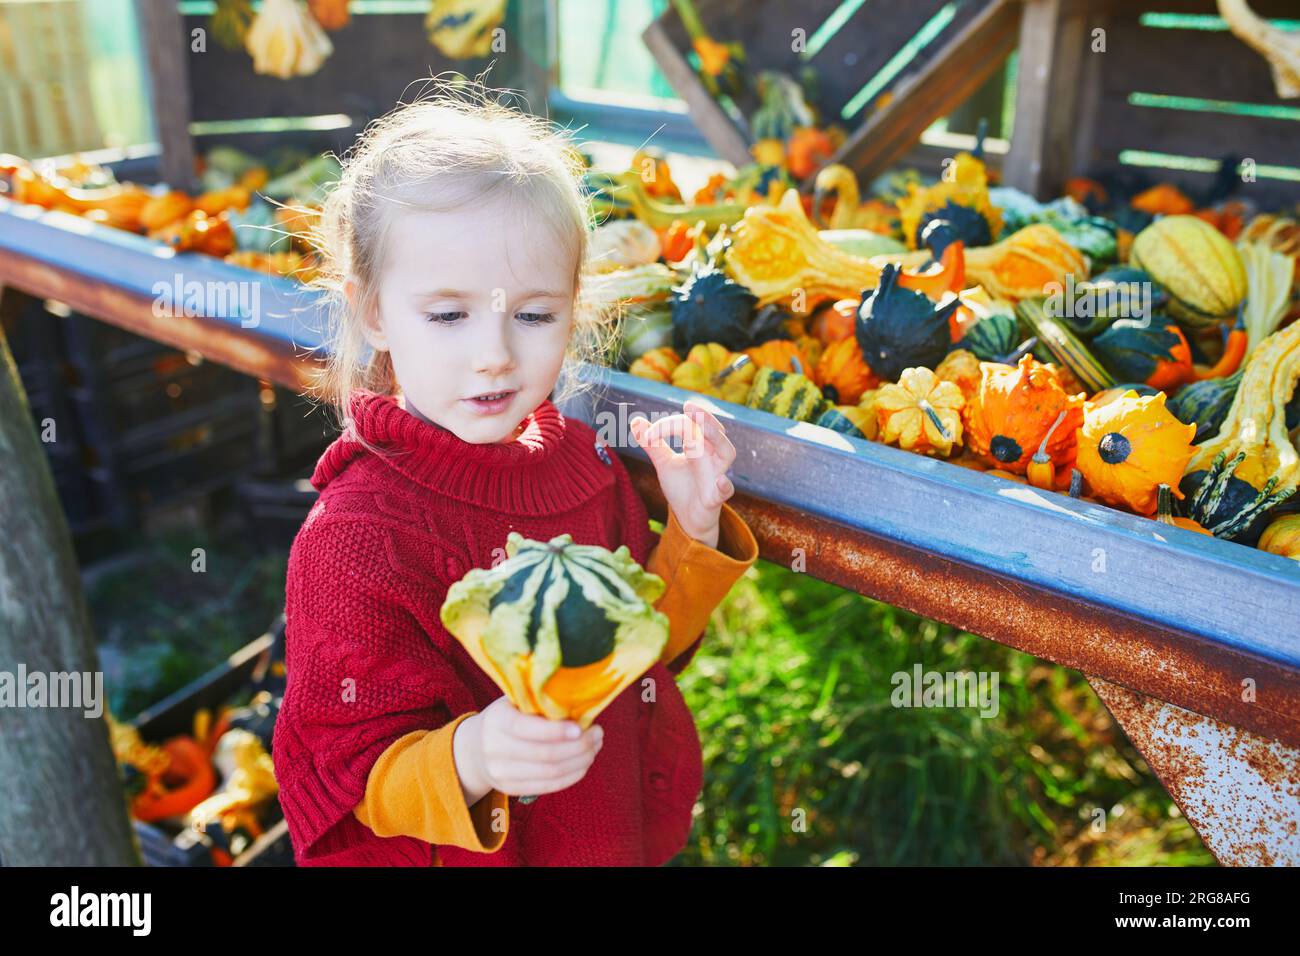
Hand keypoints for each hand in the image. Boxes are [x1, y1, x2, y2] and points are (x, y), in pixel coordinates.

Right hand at [453, 697, 602, 805]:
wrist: (475, 748)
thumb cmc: (506, 717)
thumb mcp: (515, 701)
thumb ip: (540, 701)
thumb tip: (580, 702)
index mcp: (497, 721)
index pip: (528, 728)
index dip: (557, 731)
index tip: (581, 727)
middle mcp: (495, 749)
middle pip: (545, 754)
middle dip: (579, 746)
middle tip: (598, 733)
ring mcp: (501, 773)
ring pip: (551, 772)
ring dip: (580, 761)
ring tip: (595, 746)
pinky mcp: (511, 789)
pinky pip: (549, 786)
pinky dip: (572, 775)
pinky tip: (585, 763)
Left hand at [629, 399, 736, 549]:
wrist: (687, 518)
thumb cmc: (681, 486)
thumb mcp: (664, 463)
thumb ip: (653, 443)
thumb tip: (635, 421)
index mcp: (699, 444)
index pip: (688, 425)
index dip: (667, 426)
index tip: (646, 436)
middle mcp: (711, 456)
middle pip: (715, 431)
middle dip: (704, 417)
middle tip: (689, 406)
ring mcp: (716, 475)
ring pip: (727, 452)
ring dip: (717, 438)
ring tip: (704, 429)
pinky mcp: (714, 498)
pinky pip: (725, 490)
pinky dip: (725, 485)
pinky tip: (720, 481)